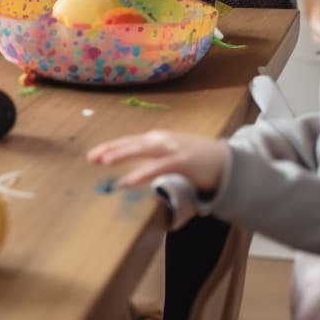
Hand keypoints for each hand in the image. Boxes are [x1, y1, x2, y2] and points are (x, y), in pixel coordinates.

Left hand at [87, 129, 228, 191]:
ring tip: (104, 163)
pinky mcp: (183, 161)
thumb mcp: (170, 158)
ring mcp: (173, 148)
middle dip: (110, 149)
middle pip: (131, 143)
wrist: (228, 161)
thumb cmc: (197, 160)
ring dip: (122, 155)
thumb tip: (134, 173)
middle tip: (91, 157)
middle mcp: (162, 140)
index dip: (111, 147)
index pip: (129, 141)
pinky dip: (142, 173)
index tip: (93, 154)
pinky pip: (158, 167)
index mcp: (157, 140)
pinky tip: (129, 180)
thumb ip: (153, 163)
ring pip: (141, 150)